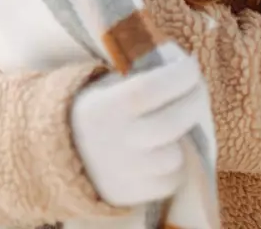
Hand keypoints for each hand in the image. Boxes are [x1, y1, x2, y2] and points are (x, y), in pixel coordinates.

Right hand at [69, 51, 208, 206]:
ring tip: (175, 123)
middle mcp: (113, 143)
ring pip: (175, 157)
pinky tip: (163, 149)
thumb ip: (139, 72)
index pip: (148, 89)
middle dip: (195, 101)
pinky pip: (170, 180)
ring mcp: (123, 173)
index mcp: (102, 108)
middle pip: (170, 124)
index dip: (178, 76)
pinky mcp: (131, 196)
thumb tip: (182, 63)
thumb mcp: (106, 84)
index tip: (190, 64)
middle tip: (197, 89)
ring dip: (183, 137)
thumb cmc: (98, 108)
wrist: (62, 153)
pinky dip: (173, 165)